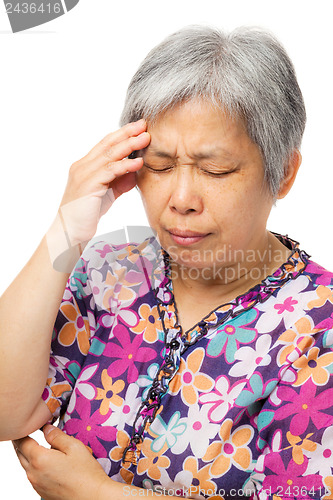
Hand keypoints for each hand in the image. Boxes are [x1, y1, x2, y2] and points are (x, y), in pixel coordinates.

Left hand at [13, 424, 109, 499]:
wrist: (93, 497)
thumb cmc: (86, 473)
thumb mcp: (74, 446)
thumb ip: (57, 436)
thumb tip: (46, 429)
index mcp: (40, 459)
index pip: (22, 442)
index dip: (23, 432)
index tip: (27, 425)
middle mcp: (34, 474)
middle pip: (20, 454)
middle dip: (22, 443)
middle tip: (28, 433)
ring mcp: (37, 484)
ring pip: (26, 465)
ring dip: (29, 455)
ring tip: (40, 446)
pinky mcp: (42, 491)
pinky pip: (33, 475)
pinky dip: (35, 466)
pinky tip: (48, 462)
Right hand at [58, 120, 149, 246]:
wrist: (70, 232)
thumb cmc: (87, 214)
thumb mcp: (107, 194)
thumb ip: (120, 182)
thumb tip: (135, 172)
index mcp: (85, 166)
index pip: (105, 144)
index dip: (122, 134)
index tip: (139, 127)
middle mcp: (82, 166)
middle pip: (107, 144)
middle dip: (127, 133)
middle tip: (144, 124)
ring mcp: (83, 174)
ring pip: (109, 154)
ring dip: (129, 145)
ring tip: (145, 138)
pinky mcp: (88, 185)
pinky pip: (109, 171)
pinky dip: (125, 165)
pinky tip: (138, 162)